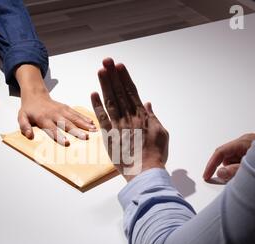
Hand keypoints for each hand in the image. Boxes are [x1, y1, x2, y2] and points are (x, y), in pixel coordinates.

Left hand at [18, 90, 96, 145]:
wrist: (35, 94)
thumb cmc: (29, 109)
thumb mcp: (21, 117)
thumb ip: (24, 126)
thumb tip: (29, 135)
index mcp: (43, 118)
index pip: (52, 129)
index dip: (59, 136)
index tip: (67, 142)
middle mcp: (54, 114)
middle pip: (67, 123)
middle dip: (76, 130)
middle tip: (85, 137)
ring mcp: (62, 110)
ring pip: (74, 117)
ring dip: (84, 124)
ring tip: (94, 130)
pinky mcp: (66, 107)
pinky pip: (76, 113)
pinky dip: (84, 117)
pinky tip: (92, 122)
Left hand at [91, 58, 167, 181]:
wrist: (145, 171)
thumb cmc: (155, 154)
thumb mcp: (160, 132)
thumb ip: (153, 117)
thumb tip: (148, 104)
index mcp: (142, 115)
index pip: (131, 92)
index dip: (124, 78)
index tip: (119, 67)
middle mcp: (129, 117)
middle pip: (120, 92)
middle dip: (113, 76)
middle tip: (107, 61)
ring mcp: (118, 126)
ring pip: (110, 101)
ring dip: (105, 85)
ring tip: (100, 71)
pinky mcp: (109, 136)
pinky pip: (102, 118)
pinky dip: (97, 106)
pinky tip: (93, 93)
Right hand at [203, 133, 254, 181]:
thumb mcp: (251, 169)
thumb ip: (234, 171)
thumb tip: (220, 172)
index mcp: (243, 142)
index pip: (221, 152)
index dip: (211, 165)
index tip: (206, 175)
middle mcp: (245, 141)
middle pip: (226, 156)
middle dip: (227, 168)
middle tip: (232, 178)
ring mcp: (249, 146)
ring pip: (232, 160)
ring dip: (235, 169)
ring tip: (247, 174)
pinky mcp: (252, 152)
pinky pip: (239, 160)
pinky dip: (240, 168)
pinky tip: (249, 172)